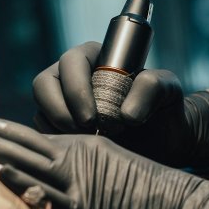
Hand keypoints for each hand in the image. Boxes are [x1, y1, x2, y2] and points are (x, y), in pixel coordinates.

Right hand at [32, 41, 208, 167]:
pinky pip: (45, 135)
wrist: (166, 140)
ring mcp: (63, 105)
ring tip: (90, 143)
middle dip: (59, 111)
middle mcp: (73, 78)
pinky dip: (59, 145)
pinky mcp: (61, 130)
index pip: (70, 62)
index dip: (75, 89)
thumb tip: (126, 114)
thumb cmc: (166, 107)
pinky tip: (83, 151)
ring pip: (41, 112)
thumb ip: (152, 88)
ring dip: (59, 130)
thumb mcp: (168, 89)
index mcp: (94, 57)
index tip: (92, 118)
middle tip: (87, 132)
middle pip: (43, 85)